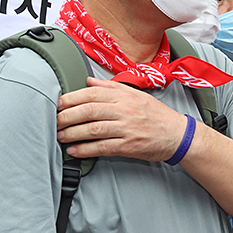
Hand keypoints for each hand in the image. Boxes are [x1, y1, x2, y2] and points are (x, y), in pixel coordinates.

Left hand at [56, 77, 186, 159]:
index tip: (58, 104)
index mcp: (125, 96)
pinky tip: (74, 150)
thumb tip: (89, 82)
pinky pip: (102, 147)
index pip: (92, 94)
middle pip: (89, 111)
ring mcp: (127, 128)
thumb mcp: (137, 95)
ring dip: (72, 133)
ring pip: (93, 129)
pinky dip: (85, 149)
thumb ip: (112, 88)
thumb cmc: (157, 115)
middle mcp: (125, 110)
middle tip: (54, 120)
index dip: (72, 99)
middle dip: (67, 116)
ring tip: (60, 135)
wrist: (178, 135)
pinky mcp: (129, 146)